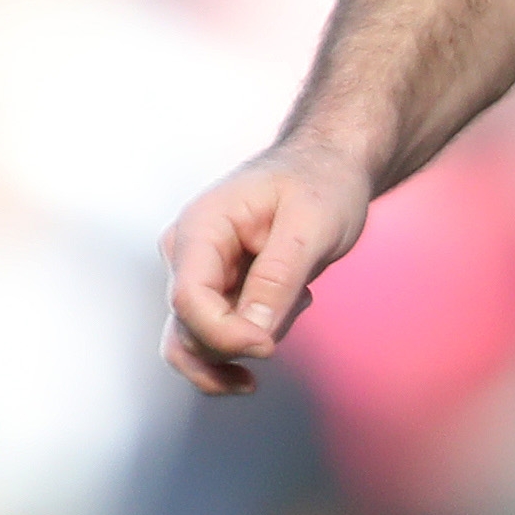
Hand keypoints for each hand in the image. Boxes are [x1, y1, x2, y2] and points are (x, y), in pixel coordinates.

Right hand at [160, 140, 374, 393]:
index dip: (225, 335)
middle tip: (299, 301)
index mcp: (200, 227)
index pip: (189, 300)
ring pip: (201, 346)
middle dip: (245, 338)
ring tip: (295, 300)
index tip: (269, 346)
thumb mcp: (311, 224)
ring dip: (251, 343)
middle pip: (190, 331)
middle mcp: (187, 255)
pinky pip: (220, 342)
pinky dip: (253, 342)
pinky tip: (284, 316)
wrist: (326, 169)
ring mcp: (199, 278)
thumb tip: (253, 331)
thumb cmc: (319, 182)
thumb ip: (279, 277)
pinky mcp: (215, 295)